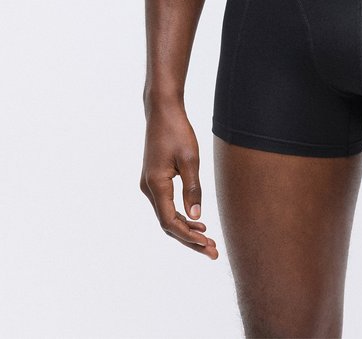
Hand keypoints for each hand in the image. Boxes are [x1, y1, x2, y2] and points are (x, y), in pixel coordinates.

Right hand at [140, 106, 218, 258]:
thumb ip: (193, 188)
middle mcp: (148, 188)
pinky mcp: (154, 180)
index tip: (207, 244)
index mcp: (156, 184)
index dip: (188, 236)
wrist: (162, 111)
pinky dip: (180, 216)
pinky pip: (166, 205)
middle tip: (213, 252)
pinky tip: (196, 221)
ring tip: (208, 241)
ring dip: (186, 230)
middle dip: (189, 239)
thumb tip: (196, 216)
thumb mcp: (190, 158)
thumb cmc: (177, 131)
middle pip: (167, 223)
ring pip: (167, 216)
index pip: (170, 221)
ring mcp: (149, 185)